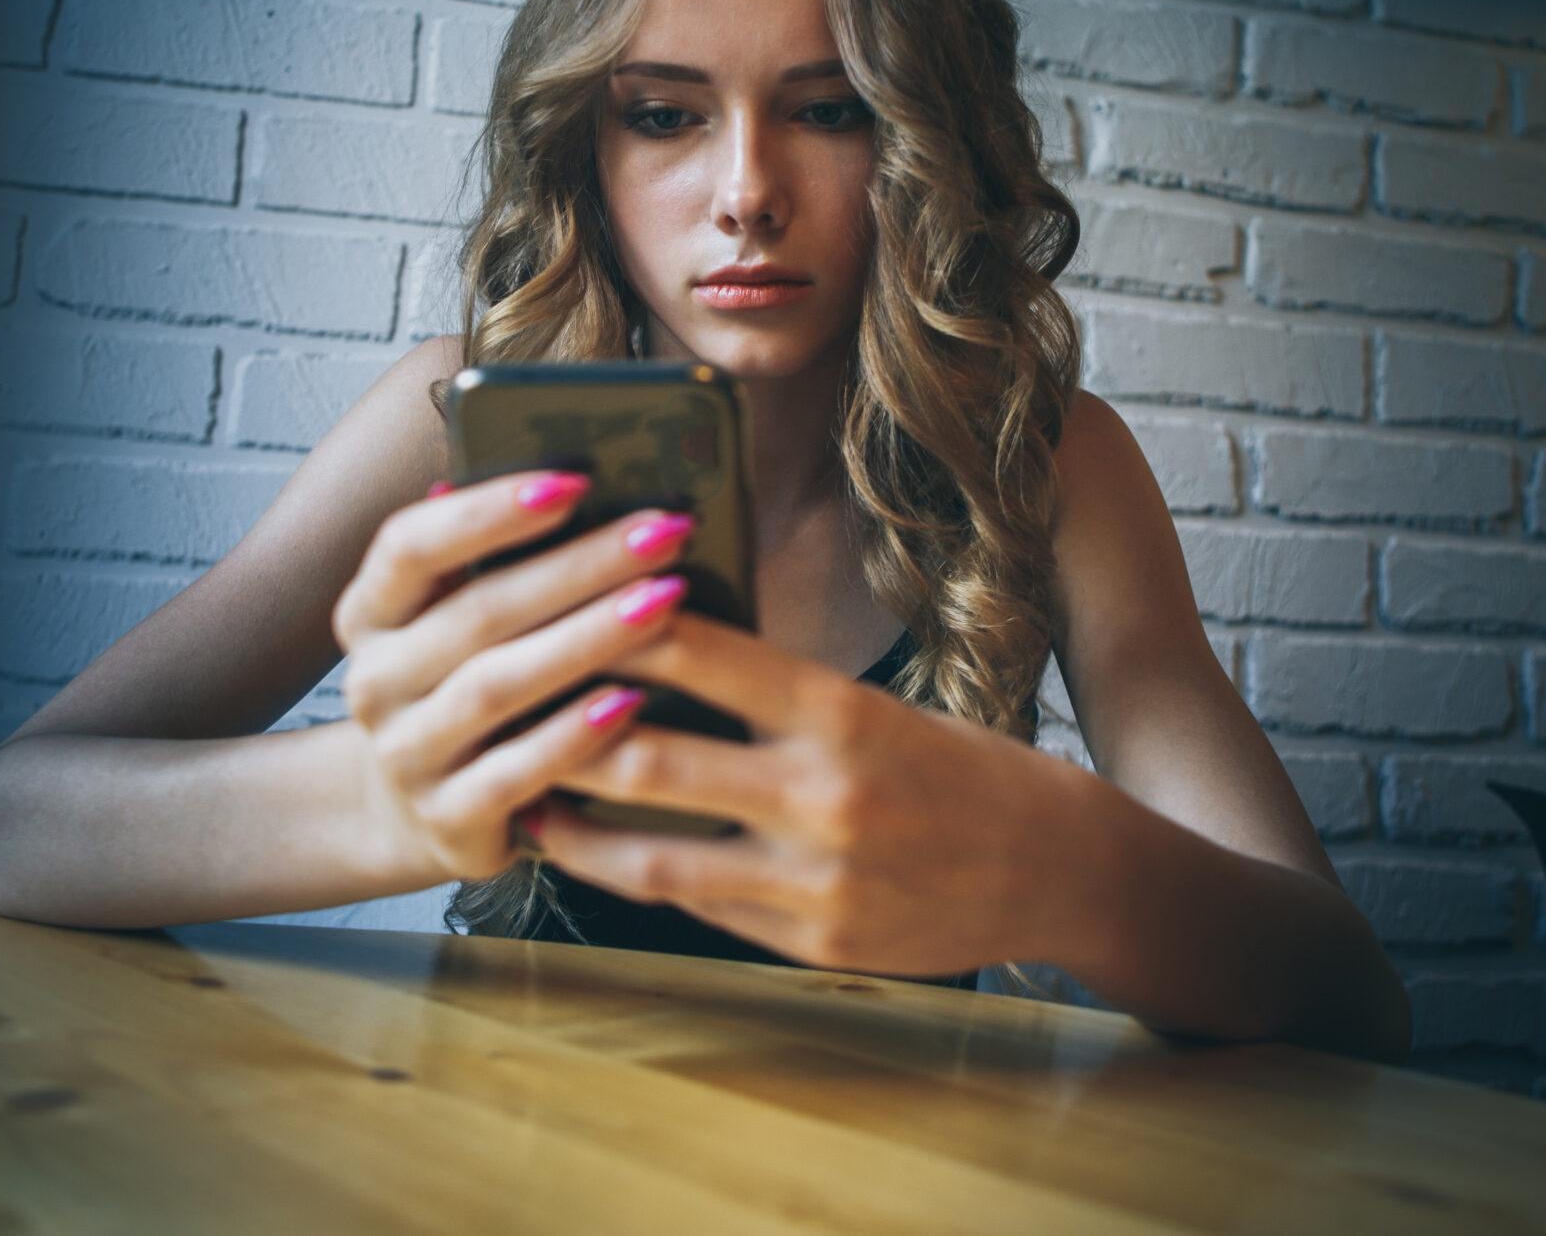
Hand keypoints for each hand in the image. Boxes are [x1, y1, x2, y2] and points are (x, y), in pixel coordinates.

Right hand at [331, 471, 697, 884]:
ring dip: (587, 638)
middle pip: (477, 610)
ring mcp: (406, 754)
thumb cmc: (466, 686)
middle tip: (663, 532)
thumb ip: (493, 561)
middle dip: (579, 565)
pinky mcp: (446, 818)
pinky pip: (516, 771)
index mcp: (370, 613)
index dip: (487, 511)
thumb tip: (579, 480)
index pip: (409, 545)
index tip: (575, 480)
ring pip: (496, 686)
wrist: (420, 814)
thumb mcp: (457, 622)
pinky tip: (632, 702)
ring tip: (665, 600)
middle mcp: (374, 681)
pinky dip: (573, 735)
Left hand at [529, 614, 1082, 978]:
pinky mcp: (808, 943)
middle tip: (492, 708)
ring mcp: (811, 879)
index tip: (546, 601)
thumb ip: (773, 693)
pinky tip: (585, 856)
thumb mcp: (873, 708)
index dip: (610, 624)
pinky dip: (629, 878)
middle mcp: (821, 794)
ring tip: (514, 795)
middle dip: (561, 734)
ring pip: (650, 853)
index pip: (701, 651)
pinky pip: (692, 909)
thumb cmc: (954, 768)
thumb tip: (654, 653)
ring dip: (568, 826)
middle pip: (648, 756)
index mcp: (838, 712)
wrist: (1053, 866)